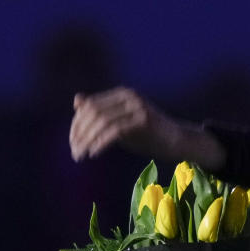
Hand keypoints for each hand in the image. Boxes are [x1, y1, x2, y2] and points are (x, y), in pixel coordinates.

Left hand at [69, 87, 226, 168]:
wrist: (177, 141)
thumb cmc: (148, 134)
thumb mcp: (120, 123)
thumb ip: (100, 113)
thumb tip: (77, 101)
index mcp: (120, 94)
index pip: (89, 106)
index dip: (76, 125)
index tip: (72, 144)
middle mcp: (128, 96)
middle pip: (93, 113)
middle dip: (79, 134)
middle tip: (74, 153)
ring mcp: (136, 106)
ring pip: (102, 121)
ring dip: (87, 140)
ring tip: (81, 156)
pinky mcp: (143, 119)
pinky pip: (115, 131)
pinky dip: (101, 143)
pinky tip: (95, 154)